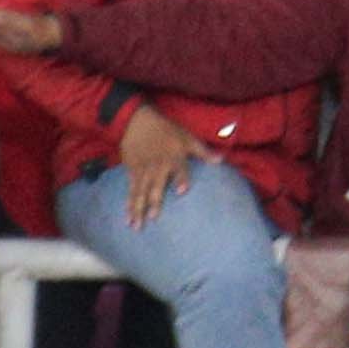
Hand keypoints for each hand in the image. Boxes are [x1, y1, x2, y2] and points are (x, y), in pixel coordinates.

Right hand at [115, 105, 200, 225]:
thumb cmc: (166, 129)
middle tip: (153, 218)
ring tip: (136, 226)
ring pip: (140, 192)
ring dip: (138, 209)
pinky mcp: (132, 171)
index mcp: (174, 156)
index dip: (181, 178)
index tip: (182, 191)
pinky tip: (127, 217)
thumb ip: (203, 152)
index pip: (179, 168)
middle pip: (155, 185)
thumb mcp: (187, 137)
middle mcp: (158, 165)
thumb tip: (221, 160)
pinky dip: (128, 204)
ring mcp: (143, 169)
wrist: (137, 121)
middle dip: (154, 201)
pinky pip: (130, 190)